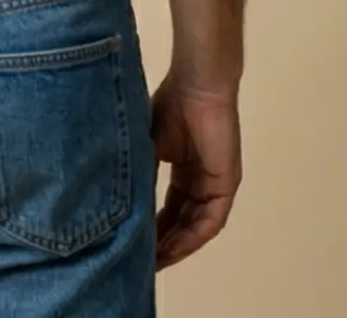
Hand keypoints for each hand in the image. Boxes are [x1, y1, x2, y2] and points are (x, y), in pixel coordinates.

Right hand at [151, 77, 241, 269]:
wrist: (196, 86)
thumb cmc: (171, 106)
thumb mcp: (148, 145)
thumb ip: (142, 174)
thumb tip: (120, 205)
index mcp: (183, 169)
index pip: (168, 208)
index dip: (152, 227)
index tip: (132, 244)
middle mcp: (200, 182)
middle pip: (181, 222)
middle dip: (162, 243)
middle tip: (140, 261)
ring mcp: (215, 185)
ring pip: (195, 226)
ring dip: (176, 245)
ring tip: (154, 261)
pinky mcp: (226, 185)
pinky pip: (210, 221)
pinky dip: (192, 237)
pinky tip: (173, 248)